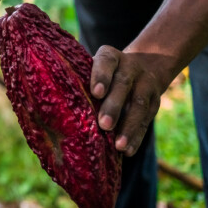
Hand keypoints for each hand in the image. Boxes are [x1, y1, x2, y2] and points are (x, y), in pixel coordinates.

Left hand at [87, 0, 207, 155]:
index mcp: (110, 56)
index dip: (101, 76)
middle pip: (123, 85)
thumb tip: (52, 109)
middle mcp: (130, 67)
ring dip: (129, 126)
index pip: (106, 62)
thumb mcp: (95, 66)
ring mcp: (145, 83)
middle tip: (104, 125)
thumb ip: (80, 81)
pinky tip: (127, 151)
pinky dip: (137, 136)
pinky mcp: (155, 101)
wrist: (146, 64)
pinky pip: (146, 120)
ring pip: (138, 104)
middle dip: (114, 106)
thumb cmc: (105, 72)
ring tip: (118, 146)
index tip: (96, 93)